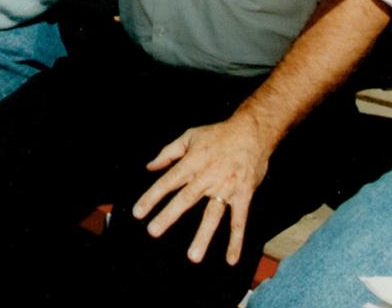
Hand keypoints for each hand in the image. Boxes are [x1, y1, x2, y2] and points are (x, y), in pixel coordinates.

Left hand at [130, 112, 273, 265]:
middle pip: (185, 199)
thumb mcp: (190, 136)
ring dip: (203, 236)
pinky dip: (236, 240)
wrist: (252, 132)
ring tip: (193, 256)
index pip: (168, 182)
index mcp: (192, 162)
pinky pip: (239, 220)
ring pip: (212, 214)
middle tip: (154, 231)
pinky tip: (231, 258)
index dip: (152, 196)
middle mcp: (207, 176)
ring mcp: (226, 187)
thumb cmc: (218, 134)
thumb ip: (168, 153)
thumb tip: (149, 167)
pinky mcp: (243, 195)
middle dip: (169, 215)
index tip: (139, 212)